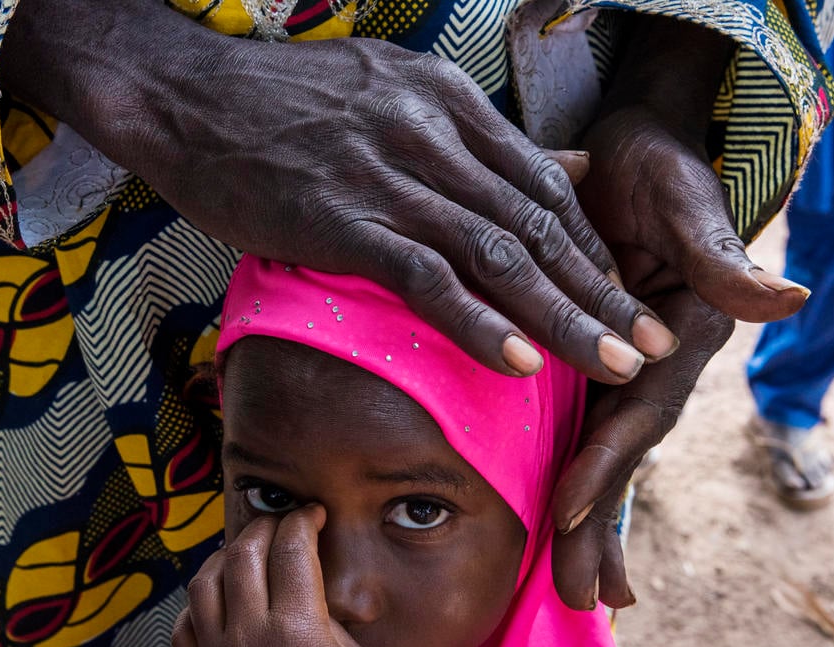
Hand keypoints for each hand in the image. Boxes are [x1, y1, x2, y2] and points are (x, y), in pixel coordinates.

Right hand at [0, 0, 678, 381]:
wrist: (181, 92)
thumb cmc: (278, 105)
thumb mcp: (388, 96)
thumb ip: (470, 140)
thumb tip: (557, 170)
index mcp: (447, 103)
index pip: (543, 184)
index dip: (592, 249)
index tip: (627, 297)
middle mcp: (432, 133)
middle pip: (538, 223)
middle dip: (602, 291)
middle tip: (651, 345)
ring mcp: (388, 174)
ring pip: (498, 253)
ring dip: (563, 316)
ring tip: (612, 366)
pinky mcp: (342, 217)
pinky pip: (427, 276)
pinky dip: (479, 321)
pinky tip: (520, 362)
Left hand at [173, 505, 373, 646]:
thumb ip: (326, 613)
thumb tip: (308, 579)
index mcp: (298, 630)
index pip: (292, 549)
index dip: (303, 521)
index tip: (312, 515)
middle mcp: (250, 638)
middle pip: (245, 554)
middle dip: (265, 528)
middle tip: (280, 525)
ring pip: (204, 582)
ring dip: (226, 557)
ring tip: (245, 554)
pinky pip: (184, 624)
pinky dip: (199, 602)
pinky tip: (219, 599)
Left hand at [547, 17, 810, 608]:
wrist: (637, 155)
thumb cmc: (664, 171)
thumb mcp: (690, 203)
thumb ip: (723, 258)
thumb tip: (785, 296)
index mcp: (679, 339)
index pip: (640, 412)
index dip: (606, 461)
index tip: (567, 511)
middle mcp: (654, 367)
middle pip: (624, 456)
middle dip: (602, 527)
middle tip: (581, 600)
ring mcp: (622, 371)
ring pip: (602, 456)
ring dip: (589, 524)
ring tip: (577, 594)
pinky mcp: (590, 364)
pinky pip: (577, 428)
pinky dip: (573, 479)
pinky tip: (559, 527)